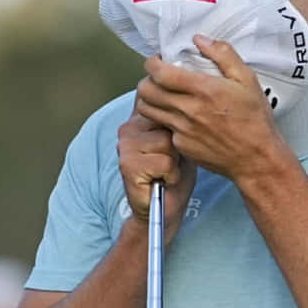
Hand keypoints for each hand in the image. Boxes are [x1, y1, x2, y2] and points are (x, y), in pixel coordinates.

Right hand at [117, 110, 196, 244]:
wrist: (165, 208)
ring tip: (167, 171)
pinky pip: (164, 162)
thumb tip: (182, 99)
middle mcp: (128, 127)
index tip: (174, 145)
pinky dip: (171, 175)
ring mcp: (125, 145)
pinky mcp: (127, 165)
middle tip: (170, 161)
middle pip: (169, 122)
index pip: (164, 105)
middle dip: (178, 145)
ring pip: (167, 142)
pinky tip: (162, 180)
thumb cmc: (176, 173)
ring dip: (174, 162)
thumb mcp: (181, 139)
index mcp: (140, 117)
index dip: (178, 126)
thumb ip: (176, 119)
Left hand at [135, 35, 294, 182]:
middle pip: (146, 91)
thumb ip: (223, 54)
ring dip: (150, 99)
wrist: (256, 159)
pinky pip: (163, 127)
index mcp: (203, 90)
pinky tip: (179, 116)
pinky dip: (165, 119)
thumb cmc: (254, 120)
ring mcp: (182, 130)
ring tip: (163, 94)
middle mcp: (188, 111)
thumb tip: (200, 39)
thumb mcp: (247, 79)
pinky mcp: (181, 146)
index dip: (152, 63)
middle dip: (147, 79)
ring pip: (147, 110)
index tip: (157, 60)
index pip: (160, 73)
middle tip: (157, 77)